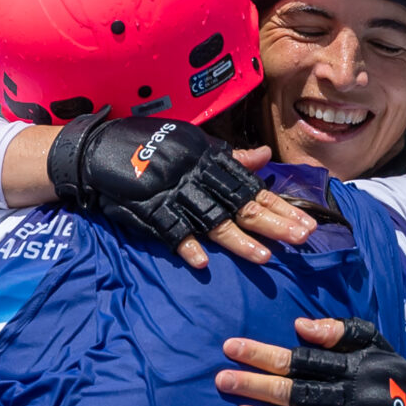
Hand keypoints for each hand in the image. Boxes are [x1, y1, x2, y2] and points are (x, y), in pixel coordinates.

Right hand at [43, 110, 314, 267]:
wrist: (96, 150)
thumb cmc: (147, 145)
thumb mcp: (192, 143)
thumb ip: (229, 157)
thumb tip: (265, 158)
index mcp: (209, 160)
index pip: (253, 187)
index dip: (282, 206)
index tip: (310, 222)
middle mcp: (196, 176)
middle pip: (241, 204)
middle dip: (274, 223)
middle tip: (303, 239)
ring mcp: (171, 194)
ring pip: (211, 219)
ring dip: (237, 240)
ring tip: (265, 257)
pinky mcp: (146, 210)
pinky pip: (169, 230)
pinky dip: (184, 244)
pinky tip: (201, 262)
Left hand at [216, 316, 405, 405]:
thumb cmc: (401, 380)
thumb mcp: (379, 346)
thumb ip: (342, 333)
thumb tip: (299, 326)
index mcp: (357, 369)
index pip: (302, 359)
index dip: (265, 354)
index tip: (230, 348)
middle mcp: (356, 401)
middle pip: (298, 393)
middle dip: (256, 386)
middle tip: (221, 380)